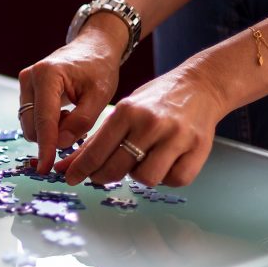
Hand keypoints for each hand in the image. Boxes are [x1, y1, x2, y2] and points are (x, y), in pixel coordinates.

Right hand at [19, 25, 121, 172]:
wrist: (93, 48)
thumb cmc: (99, 68)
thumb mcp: (100, 95)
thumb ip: (82, 121)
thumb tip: (61, 143)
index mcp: (47, 75)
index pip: (44, 119)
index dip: (45, 146)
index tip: (45, 168)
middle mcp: (29, 78)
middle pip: (32, 125)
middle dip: (52, 136)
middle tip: (78, 126)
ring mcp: (24, 84)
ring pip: (30, 124)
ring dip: (51, 130)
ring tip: (73, 116)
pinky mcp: (25, 90)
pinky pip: (32, 118)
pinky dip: (48, 124)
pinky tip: (65, 114)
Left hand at [56, 63, 227, 186]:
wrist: (201, 86)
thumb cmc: (155, 101)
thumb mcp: (123, 111)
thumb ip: (96, 140)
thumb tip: (66, 166)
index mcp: (127, 111)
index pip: (97, 149)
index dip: (81, 169)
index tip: (70, 178)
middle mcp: (151, 123)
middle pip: (118, 168)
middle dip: (104, 176)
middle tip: (102, 174)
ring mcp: (176, 136)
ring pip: (146, 178)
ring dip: (139, 176)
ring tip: (142, 161)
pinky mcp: (199, 149)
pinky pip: (175, 180)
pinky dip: (167, 178)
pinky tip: (165, 164)